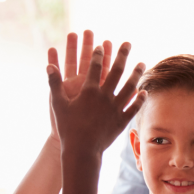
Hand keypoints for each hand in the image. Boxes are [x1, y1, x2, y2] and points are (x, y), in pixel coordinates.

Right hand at [47, 41, 145, 157]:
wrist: (81, 150)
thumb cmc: (67, 127)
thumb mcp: (58, 104)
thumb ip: (54, 83)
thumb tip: (48, 65)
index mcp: (89, 91)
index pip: (94, 67)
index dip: (97, 54)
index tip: (101, 45)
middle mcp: (104, 96)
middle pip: (116, 71)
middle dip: (122, 55)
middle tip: (128, 43)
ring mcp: (115, 108)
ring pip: (129, 87)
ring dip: (136, 73)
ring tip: (142, 63)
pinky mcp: (122, 120)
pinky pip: (133, 107)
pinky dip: (139, 99)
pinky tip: (144, 91)